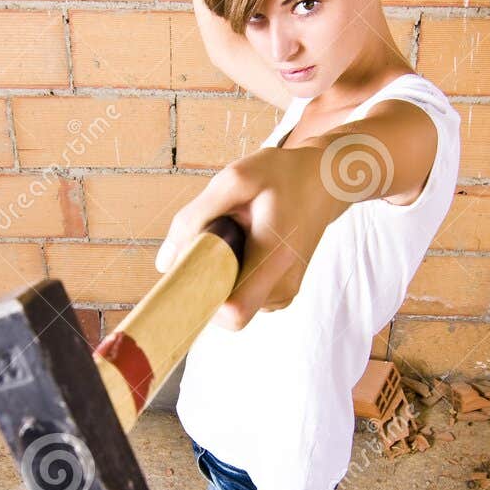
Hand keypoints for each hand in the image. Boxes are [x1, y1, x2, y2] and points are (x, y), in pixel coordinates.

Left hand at [154, 147, 345, 328]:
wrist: (324, 182)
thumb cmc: (281, 176)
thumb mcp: (234, 180)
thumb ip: (194, 218)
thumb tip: (165, 263)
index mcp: (275, 258)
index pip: (232, 312)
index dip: (203, 302)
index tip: (188, 275)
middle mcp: (283, 286)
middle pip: (226, 311)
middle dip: (206, 283)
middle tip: (210, 242)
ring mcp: (284, 294)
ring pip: (232, 304)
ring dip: (220, 277)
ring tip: (235, 237)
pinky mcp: (280, 293)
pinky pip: (242, 296)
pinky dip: (232, 276)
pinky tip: (243, 247)